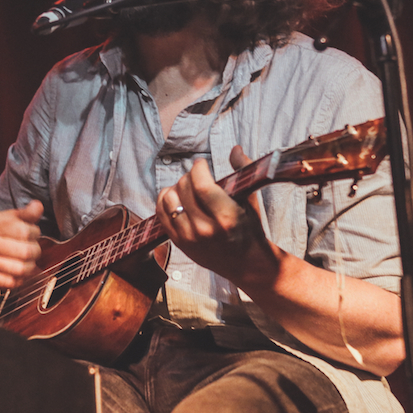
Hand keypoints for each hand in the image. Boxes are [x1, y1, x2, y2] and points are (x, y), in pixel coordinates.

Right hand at [0, 200, 44, 297]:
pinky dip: (19, 279)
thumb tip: (38, 206)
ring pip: (20, 269)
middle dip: (35, 252)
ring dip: (29, 267)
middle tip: (33, 250)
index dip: (34, 234)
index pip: (25, 231)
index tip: (33, 234)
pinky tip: (18, 273)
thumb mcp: (4, 217)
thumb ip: (24, 214)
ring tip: (28, 262)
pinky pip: (10, 282)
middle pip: (25, 252)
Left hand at [155, 146, 282, 287]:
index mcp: (226, 218)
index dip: (198, 168)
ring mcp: (189, 238)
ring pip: (168, 199)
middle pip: (184, 189)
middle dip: (189, 176)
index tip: (202, 164)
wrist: (246, 263)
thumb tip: (235, 148)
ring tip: (187, 188)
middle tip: (198, 176)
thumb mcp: (252, 200)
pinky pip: (160, 214)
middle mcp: (205, 230)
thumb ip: (244, 171)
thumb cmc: (250, 229)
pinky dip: (164, 200)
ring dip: (175, 188)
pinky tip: (176, 198)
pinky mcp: (179, 243)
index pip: (201, 185)